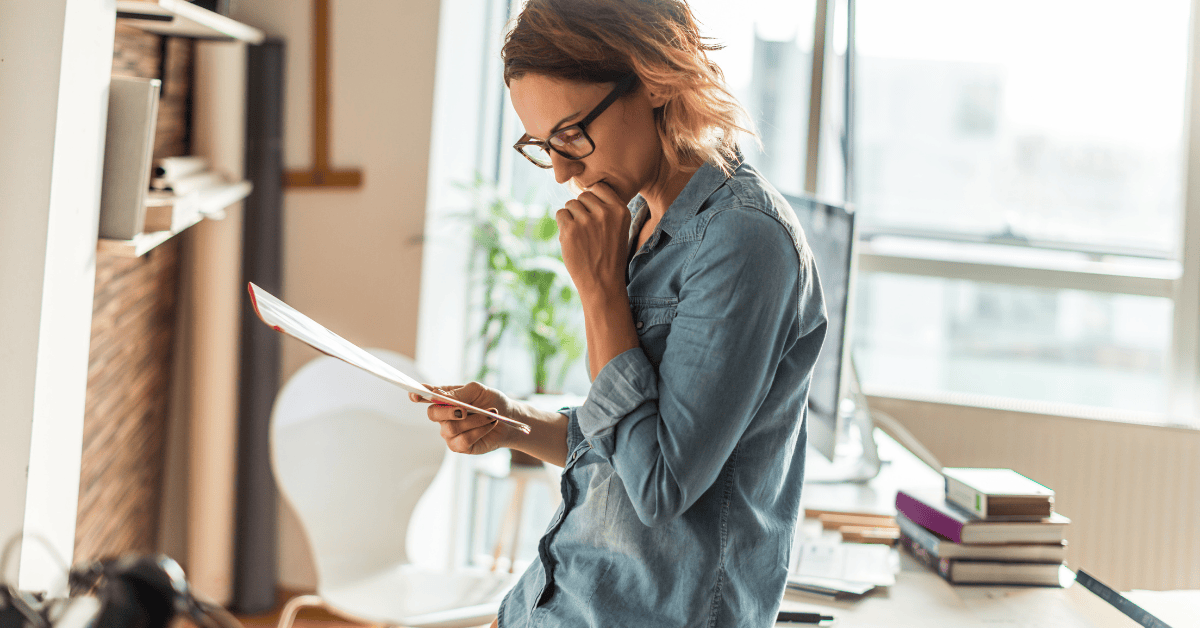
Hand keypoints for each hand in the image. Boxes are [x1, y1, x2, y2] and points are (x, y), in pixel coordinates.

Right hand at [408, 382, 518, 455]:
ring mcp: (449, 432)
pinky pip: (463, 441)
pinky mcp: (459, 446)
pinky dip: (479, 431)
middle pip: (433, 414)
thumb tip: (442, 396)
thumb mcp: (478, 390)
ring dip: (474, 421)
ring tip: (490, 415)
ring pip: (451, 428)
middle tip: (465, 410)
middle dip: (448, 412)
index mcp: (445, 398)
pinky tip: (490, 424)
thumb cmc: (491, 401)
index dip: (417, 395)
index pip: (426, 396)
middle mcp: (444, 416)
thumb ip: (460, 392)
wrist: (509, 418)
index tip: (414, 395)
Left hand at [556, 181, 630, 295]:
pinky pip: (560, 214)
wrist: (602, 283)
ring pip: (570, 204)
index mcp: (620, 210)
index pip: (599, 188)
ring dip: (571, 218)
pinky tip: (571, 240)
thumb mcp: (619, 229)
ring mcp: (587, 220)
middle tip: (586, 230)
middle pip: (583, 195)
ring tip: (580, 236)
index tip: (593, 214)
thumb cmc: (609, 255)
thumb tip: (584, 190)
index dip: (593, 200)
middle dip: (581, 209)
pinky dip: (562, 226)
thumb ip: (606, 209)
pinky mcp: (570, 229)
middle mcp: (605, 212)